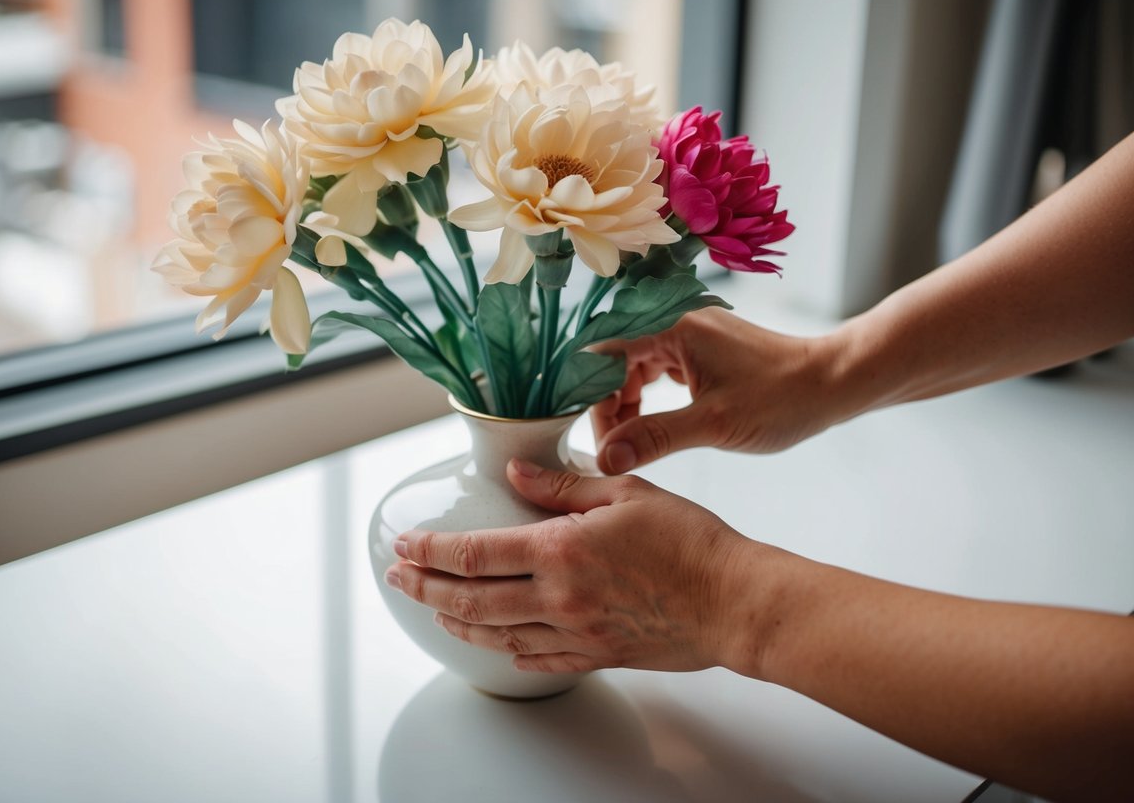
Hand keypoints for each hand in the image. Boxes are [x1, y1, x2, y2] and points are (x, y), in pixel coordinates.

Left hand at [386, 459, 757, 673]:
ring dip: (458, 622)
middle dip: (426, 588)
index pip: (474, 553)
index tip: (404, 543)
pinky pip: (539, 660)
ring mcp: (576, 633)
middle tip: (399, 579)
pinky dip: (510, 653)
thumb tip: (514, 474)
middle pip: (471, 599)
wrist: (734, 600)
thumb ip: (561, 485)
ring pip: (497, 635)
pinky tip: (500, 646)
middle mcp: (558, 597)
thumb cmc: (690, 541)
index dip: (431, 550)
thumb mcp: (625, 493)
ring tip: (436, 609)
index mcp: (561, 550)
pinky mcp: (598, 655)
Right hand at [591, 307, 846, 473]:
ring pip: (638, 366)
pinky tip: (653, 424)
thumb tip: (605, 459)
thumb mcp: (713, 424)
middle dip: (608, 404)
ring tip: (630, 443)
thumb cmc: (782, 398)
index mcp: (673, 328)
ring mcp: (693, 335)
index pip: (605, 355)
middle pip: (618, 360)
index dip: (589, 396)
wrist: (835, 383)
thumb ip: (654, 438)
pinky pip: (660, 368)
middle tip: (610, 449)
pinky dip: (649, 397)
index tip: (588, 437)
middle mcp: (678, 322)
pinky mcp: (705, 350)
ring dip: (627, 403)